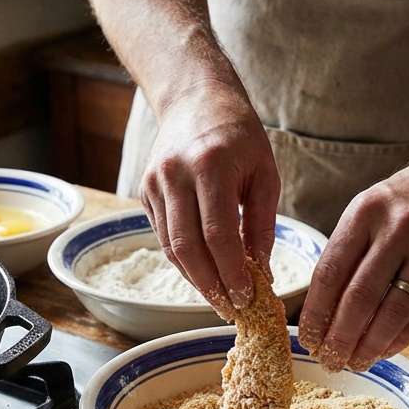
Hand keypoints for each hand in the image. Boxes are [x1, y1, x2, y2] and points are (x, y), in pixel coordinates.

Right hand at [139, 80, 280, 318]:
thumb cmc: (239, 135)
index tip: (247, 298)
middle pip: (187, 247)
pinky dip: (184, 261)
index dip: (231, 272)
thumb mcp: (264, 173)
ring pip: (171, 247)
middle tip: (231, 309)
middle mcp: (175, 175)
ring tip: (220, 298)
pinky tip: (204, 274)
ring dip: (196, 279)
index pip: (217, 233)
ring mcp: (154, 183)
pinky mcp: (144, 191)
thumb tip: (262, 273)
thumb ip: (261, 224)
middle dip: (210, 286)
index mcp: (209, 165)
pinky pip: (164, 237)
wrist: (195, 98)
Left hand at [297, 162, 408, 370]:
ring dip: (370, 345)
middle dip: (339, 337)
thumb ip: (348, 251)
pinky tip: (386, 350)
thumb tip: (321, 308)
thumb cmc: (408, 200)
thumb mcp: (369, 209)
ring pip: (393, 311)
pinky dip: (402, 337)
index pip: (330, 273)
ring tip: (356, 362)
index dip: (316, 313)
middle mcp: (397, 230)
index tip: (308, 339)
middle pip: (359, 297)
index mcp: (364, 213)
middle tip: (330, 361)